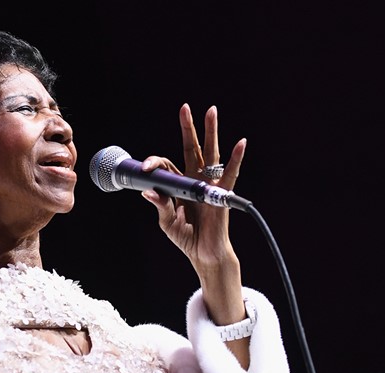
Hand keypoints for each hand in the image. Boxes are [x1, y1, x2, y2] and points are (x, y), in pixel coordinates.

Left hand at [139, 104, 245, 277]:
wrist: (203, 253)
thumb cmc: (187, 237)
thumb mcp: (167, 222)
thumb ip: (160, 207)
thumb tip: (149, 193)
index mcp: (179, 185)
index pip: (166, 166)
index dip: (155, 163)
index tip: (144, 168)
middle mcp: (195, 180)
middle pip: (192, 149)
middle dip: (189, 128)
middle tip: (185, 108)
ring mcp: (209, 185)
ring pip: (210, 153)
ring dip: (211, 132)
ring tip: (211, 111)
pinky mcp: (222, 194)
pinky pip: (230, 174)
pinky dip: (235, 158)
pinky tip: (240, 143)